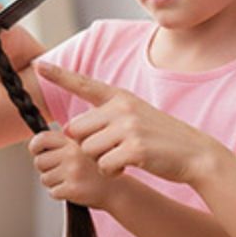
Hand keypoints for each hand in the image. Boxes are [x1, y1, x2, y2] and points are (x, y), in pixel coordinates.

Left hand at [28, 129, 114, 208]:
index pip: (41, 139)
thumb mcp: (83, 147)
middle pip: (39, 161)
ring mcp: (72, 171)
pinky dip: (60, 193)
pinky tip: (73, 188)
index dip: (35, 146)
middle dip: (46, 168)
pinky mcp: (72, 189)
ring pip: (44, 179)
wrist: (116, 189)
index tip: (37, 151)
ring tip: (71, 179)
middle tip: (61, 170)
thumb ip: (63, 143)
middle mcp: (72, 154)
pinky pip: (52, 192)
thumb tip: (36, 145)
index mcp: (73, 141)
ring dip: (54, 182)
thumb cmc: (96, 169)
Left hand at [33, 62, 219, 184]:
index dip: (60, 75)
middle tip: (110, 149)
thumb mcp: (135, 116)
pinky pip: (104, 165)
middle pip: (77, 130)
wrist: (195, 153)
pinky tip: (129, 167)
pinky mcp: (135, 148)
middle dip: (86, 145)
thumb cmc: (160, 138)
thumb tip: (70, 130)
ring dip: (101, 160)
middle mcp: (122, 108)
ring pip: (88, 150)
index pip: (85, 84)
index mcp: (121, 97)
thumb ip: (105, 117)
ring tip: (124, 157)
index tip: (40, 64)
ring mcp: (129, 127)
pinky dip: (113, 172)